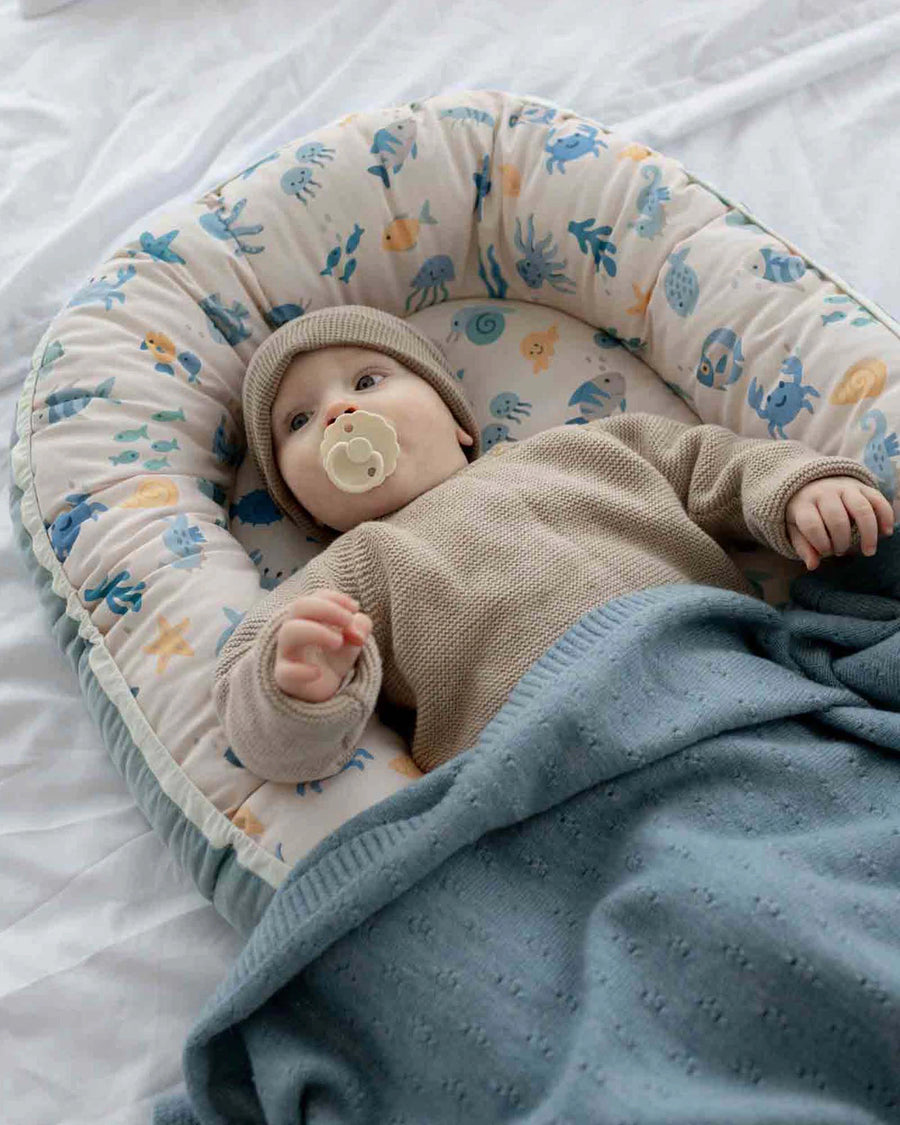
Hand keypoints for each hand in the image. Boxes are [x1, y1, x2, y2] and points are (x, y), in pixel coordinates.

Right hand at [274, 588, 371, 703]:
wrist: (323, 691)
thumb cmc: (334, 658)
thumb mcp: (353, 639)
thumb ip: (360, 627)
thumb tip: (356, 632)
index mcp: (308, 618)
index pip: (316, 597)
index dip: (335, 598)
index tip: (355, 608)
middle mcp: (294, 630)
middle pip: (299, 606)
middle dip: (327, 609)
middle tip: (348, 621)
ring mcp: (287, 653)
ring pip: (289, 631)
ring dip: (318, 631)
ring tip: (338, 642)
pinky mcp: (286, 678)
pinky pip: (285, 672)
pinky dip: (302, 671)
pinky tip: (318, 673)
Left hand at [786, 476, 893, 569]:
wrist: (813, 483)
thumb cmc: (805, 513)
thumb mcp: (796, 529)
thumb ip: (803, 547)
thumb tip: (813, 565)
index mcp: (804, 504)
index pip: (811, 524)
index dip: (820, 543)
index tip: (825, 552)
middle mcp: (825, 493)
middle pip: (837, 518)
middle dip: (841, 541)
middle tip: (840, 552)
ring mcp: (845, 488)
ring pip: (861, 509)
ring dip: (868, 534)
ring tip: (868, 552)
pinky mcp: (863, 487)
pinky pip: (878, 500)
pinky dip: (885, 517)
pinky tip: (886, 533)